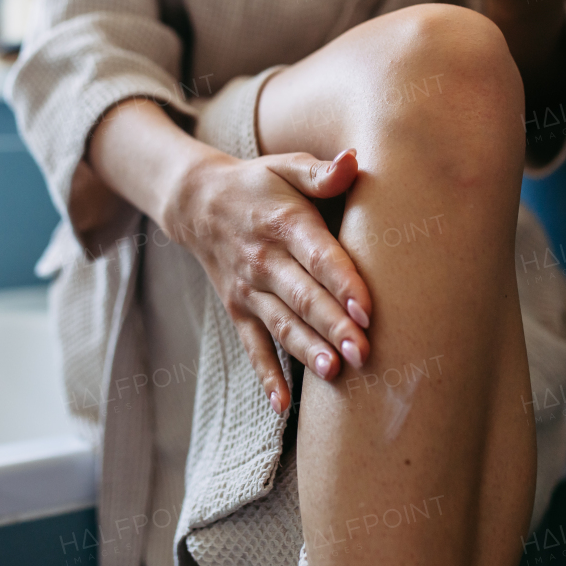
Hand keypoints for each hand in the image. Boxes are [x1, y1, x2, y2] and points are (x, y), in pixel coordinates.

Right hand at [163, 148, 371, 414]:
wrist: (197, 203)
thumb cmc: (259, 185)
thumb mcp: (286, 167)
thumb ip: (322, 172)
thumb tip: (353, 160)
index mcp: (285, 224)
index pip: (318, 257)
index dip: (343, 283)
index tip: (367, 309)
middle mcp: (265, 260)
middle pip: (303, 297)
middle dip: (333, 326)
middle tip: (363, 353)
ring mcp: (249, 290)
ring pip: (282, 326)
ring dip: (307, 351)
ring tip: (335, 374)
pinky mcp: (238, 311)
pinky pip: (252, 347)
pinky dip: (265, 376)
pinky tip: (282, 405)